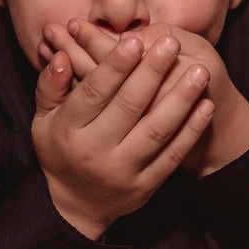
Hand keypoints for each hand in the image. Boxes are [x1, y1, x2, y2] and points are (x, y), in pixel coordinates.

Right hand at [44, 20, 248, 177]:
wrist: (77, 206)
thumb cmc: (61, 151)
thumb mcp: (43, 120)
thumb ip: (50, 86)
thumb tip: (61, 55)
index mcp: (69, 130)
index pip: (94, 92)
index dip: (115, 66)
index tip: (135, 41)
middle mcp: (96, 151)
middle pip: (128, 106)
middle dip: (153, 72)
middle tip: (171, 43)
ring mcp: (123, 170)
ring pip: (156, 130)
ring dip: (181, 99)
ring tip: (199, 71)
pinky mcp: (146, 185)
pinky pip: (173, 155)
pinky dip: (191, 130)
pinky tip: (205, 105)